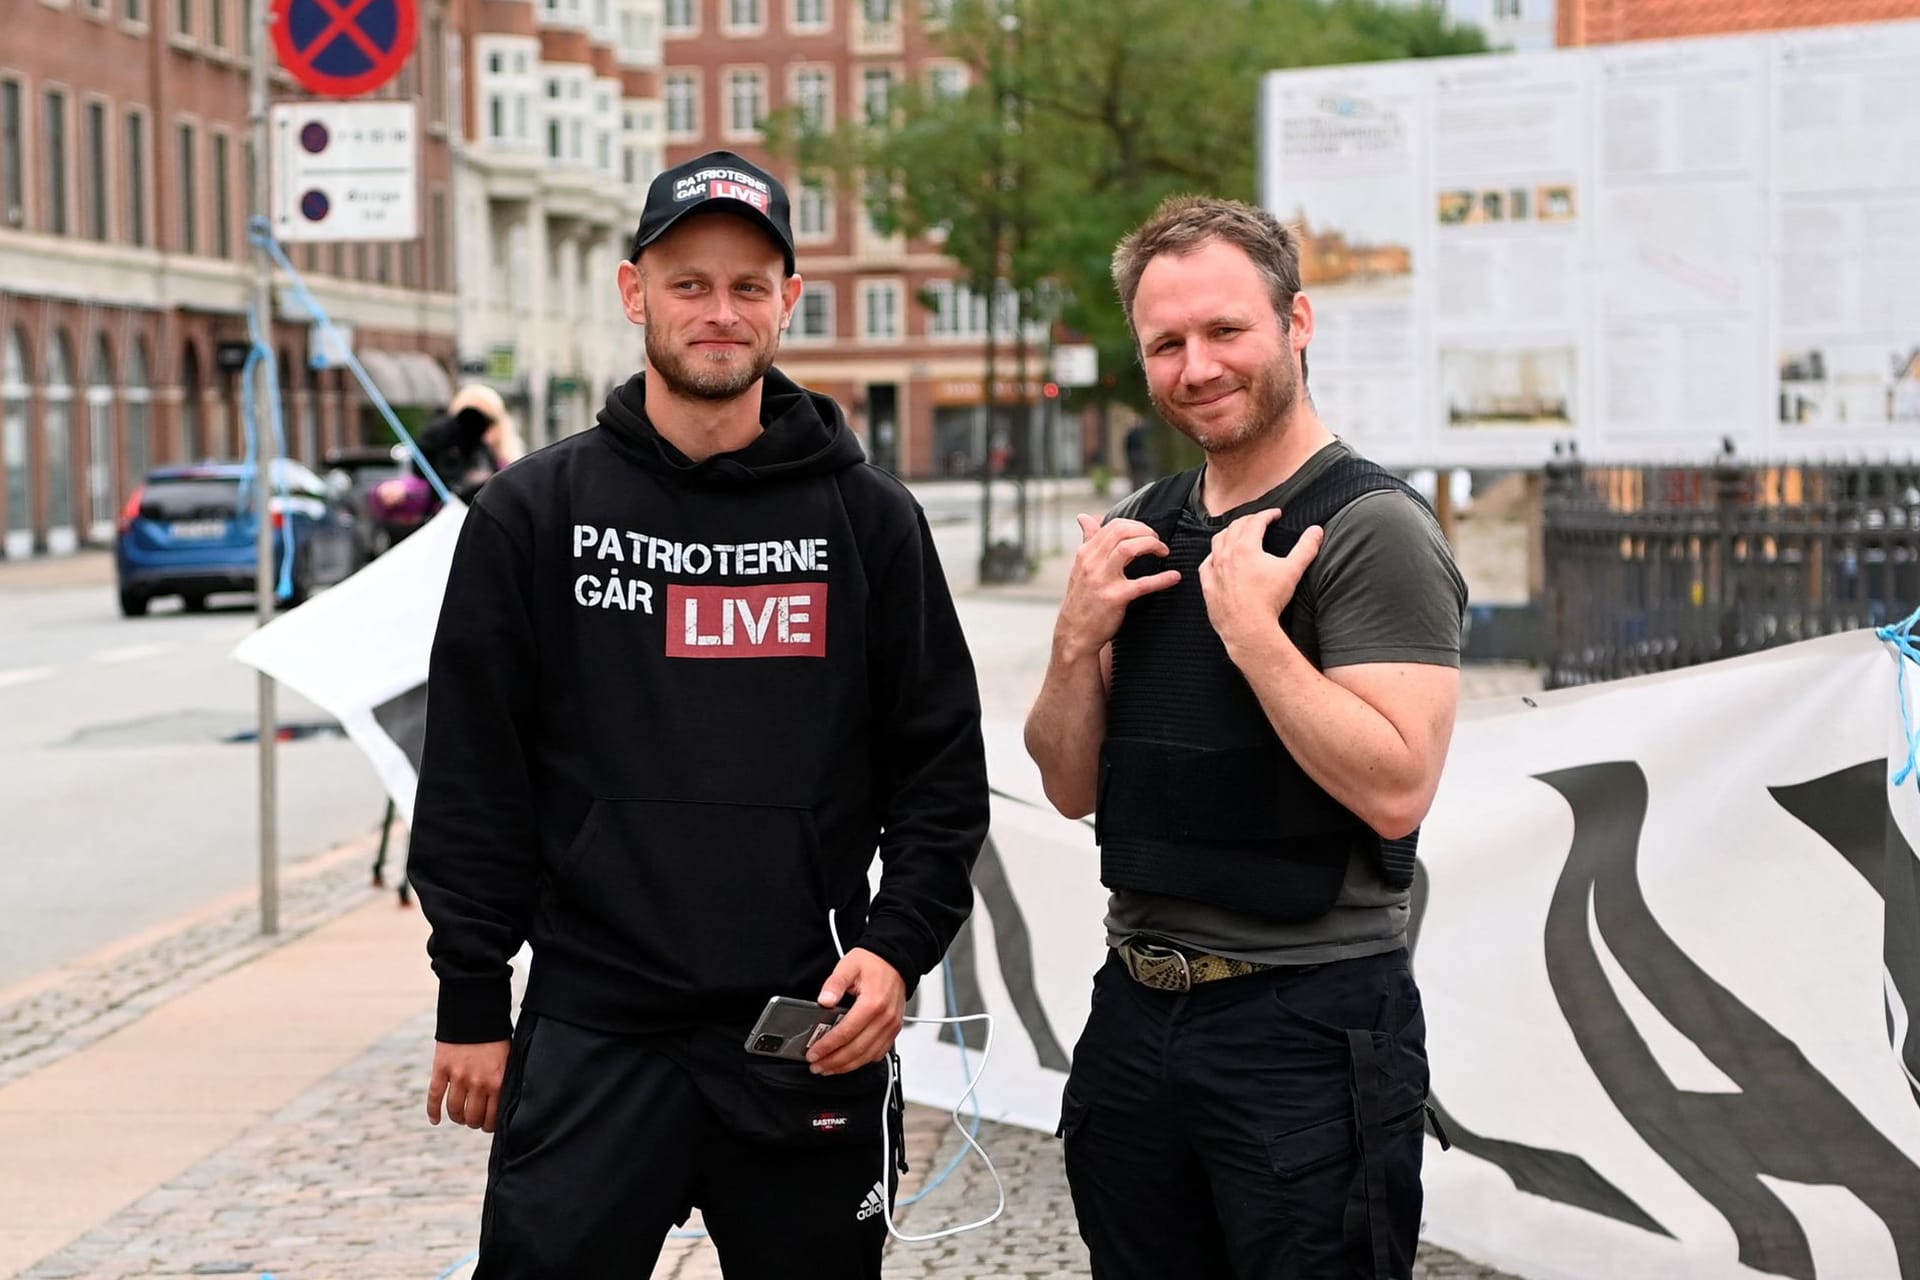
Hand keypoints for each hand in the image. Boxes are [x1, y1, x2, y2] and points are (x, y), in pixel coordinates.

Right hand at [426, 1039, 509, 1131]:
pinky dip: (433, 1111)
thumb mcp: (508, 1059)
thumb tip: (503, 1104)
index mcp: (498, 1081)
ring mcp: (458, 1077)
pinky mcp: (441, 1069)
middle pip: (472, 1117)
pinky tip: (435, 1120)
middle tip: (474, 1120)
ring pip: (454, 1110)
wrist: (476, 1012)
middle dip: (473, 1122)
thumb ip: (504, 1081)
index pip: (492, 1117)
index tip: (487, 1125)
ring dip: (457, 1118)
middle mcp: (478, 1083)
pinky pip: (434, 1097)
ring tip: (459, 1117)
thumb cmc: (496, 1036)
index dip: (489, 1125)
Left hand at [806, 948, 906, 1074]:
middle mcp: (885, 1018)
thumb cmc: (873, 963)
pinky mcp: (894, 1030)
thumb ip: (834, 984)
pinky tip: (848, 1063)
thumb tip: (824, 1000)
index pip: (846, 1033)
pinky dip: (862, 1062)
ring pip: (867, 1056)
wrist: (896, 961)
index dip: (827, 1046)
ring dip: (846, 1066)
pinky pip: (879, 1054)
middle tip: (817, 1066)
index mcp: (873, 1003)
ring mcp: (891, 1026)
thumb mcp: (848, 966)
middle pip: (856, 1050)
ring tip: (828, 1068)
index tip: (813, 1053)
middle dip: (833, 1062)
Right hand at [1055, 514, 1181, 658]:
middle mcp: (1092, 563)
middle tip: (1159, 541)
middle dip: (1146, 532)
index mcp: (1085, 554)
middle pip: (1121, 531)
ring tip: (1164, 551)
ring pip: (1128, 548)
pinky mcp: (1114, 598)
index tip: (1147, 534)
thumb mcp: (1080, 568)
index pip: (1112, 526)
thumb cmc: (1082, 600)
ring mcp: (1102, 580)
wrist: (1075, 634)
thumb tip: (1085, 517)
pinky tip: (1174, 577)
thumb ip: (1088, 542)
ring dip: (1151, 545)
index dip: (1136, 525)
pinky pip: (1143, 584)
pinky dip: (1162, 579)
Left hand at [1200, 509, 1322, 653]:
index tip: (1276, 514)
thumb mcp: (1292, 571)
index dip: (1267, 515)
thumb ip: (1306, 548)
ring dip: (1228, 533)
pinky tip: (1217, 559)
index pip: (1256, 521)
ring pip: (1217, 542)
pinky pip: (1206, 565)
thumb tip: (1317, 530)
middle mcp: (1227, 555)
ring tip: (1237, 533)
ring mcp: (1215, 570)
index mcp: (1246, 547)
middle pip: (1235, 528)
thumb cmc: (1270, 600)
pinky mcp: (1208, 586)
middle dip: (1248, 520)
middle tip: (1259, 521)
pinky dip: (1213, 556)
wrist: (1248, 628)